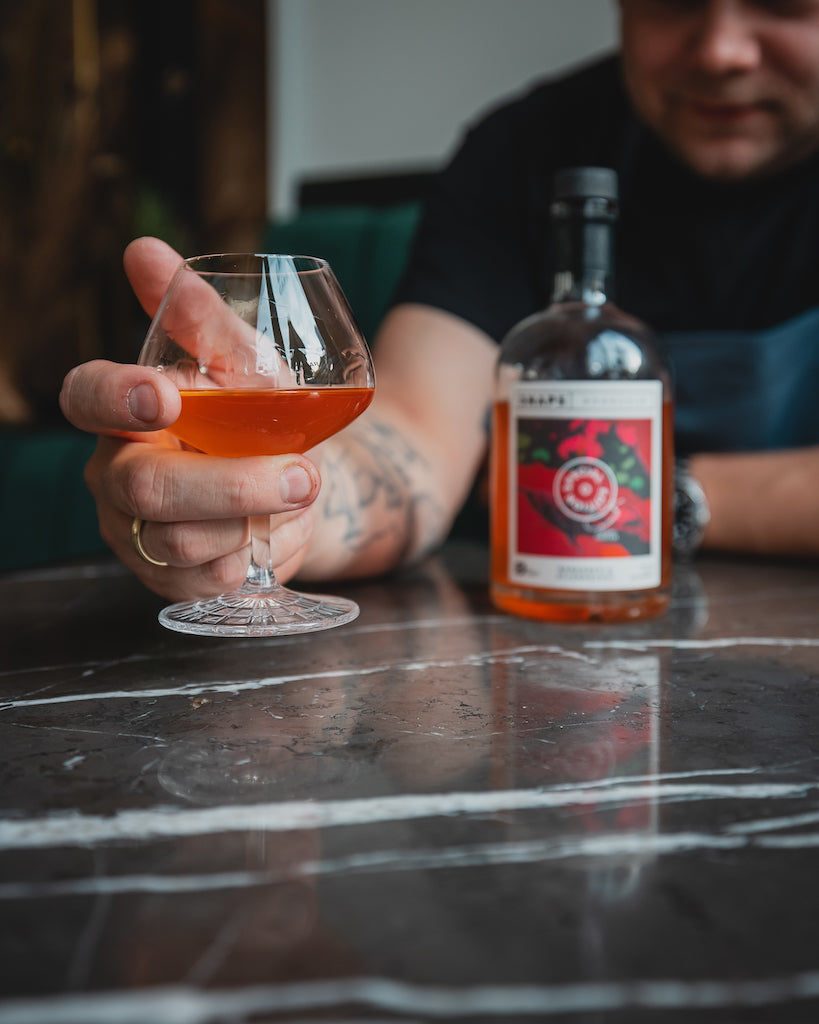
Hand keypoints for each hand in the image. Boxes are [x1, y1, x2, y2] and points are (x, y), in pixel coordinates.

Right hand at [59, 238, 320, 601]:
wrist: (297, 487)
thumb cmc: (258, 417)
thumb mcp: (243, 363)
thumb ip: (198, 316)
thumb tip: (141, 249)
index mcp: (123, 409)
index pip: (86, 397)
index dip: (116, 397)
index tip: (165, 396)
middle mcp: (114, 471)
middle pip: (145, 486)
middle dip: (232, 484)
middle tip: (304, 475)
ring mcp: (134, 530)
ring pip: (177, 540)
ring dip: (253, 520)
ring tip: (300, 494)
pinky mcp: (164, 578)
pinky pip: (201, 581)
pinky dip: (250, 556)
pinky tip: (267, 534)